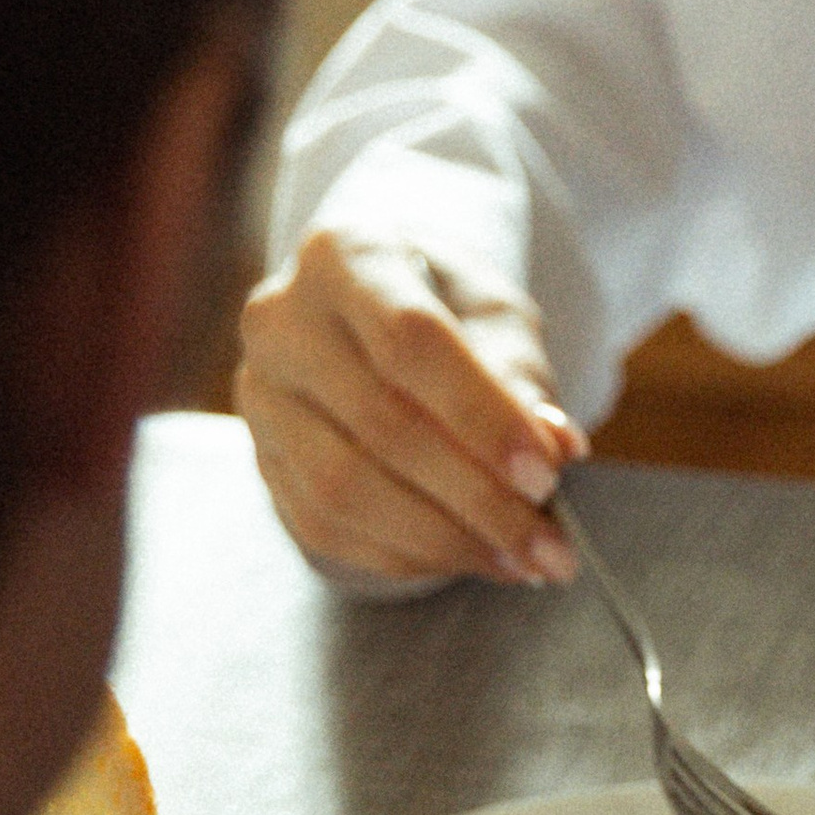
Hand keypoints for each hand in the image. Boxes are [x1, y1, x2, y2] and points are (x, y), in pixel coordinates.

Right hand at [235, 232, 584, 585]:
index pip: (409, 340)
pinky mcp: (260, 460)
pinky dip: (405, 555)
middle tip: (549, 545)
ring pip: (343, 488)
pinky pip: (326, 526)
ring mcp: (259, 396)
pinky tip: (466, 557)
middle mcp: (280, 321)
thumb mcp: (496, 318)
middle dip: (475, 497)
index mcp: (344, 255)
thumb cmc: (447, 308)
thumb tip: (555, 447)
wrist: (373, 317)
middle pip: (377, 423)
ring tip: (521, 559)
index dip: (481, 415)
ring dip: (443, 539)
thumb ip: (522, 378)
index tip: (547, 473)